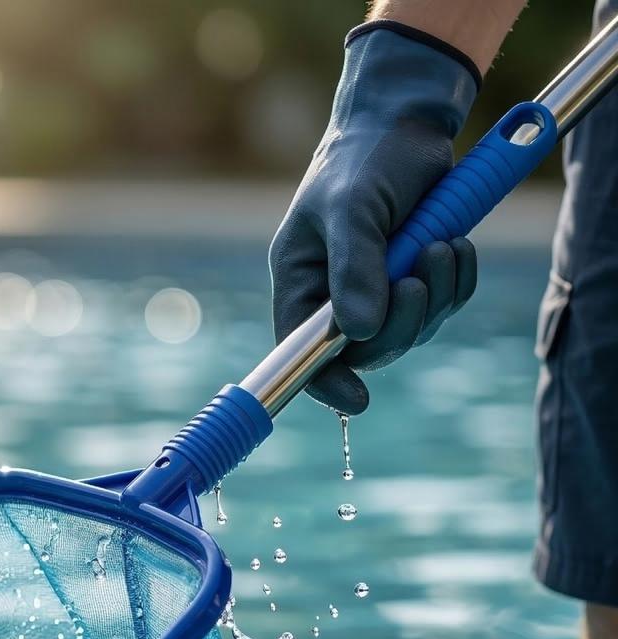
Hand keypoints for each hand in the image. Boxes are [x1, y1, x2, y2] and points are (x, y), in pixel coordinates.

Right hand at [270, 23, 480, 413]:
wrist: (408, 121)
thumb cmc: (364, 158)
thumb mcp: (352, 207)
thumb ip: (355, 268)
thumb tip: (360, 332)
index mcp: (300, 282)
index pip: (302, 351)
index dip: (324, 381)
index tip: (356, 400)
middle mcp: (334, 295)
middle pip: (365, 349)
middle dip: (401, 322)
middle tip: (418, 278)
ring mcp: (377, 290)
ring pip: (410, 331)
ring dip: (435, 295)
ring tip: (440, 244)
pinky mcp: (416, 278)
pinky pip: (442, 307)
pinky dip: (456, 283)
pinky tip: (454, 245)